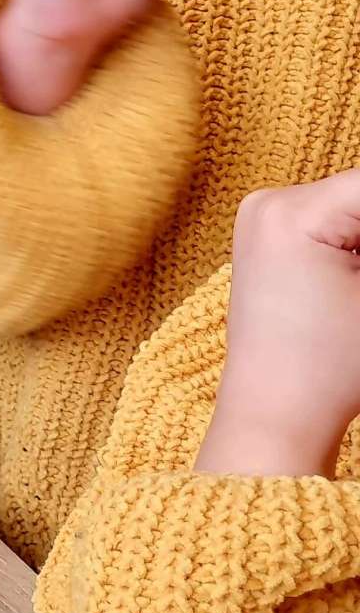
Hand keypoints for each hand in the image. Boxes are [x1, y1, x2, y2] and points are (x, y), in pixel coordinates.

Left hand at [196, 170, 359, 477]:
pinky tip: (352, 282)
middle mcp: (268, 202)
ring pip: (351, 207)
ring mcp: (261, 217)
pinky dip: (355, 245)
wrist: (275, 410)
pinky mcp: (267, 236)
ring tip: (351, 297)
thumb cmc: (333, 366)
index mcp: (292, 212)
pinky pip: (331, 223)